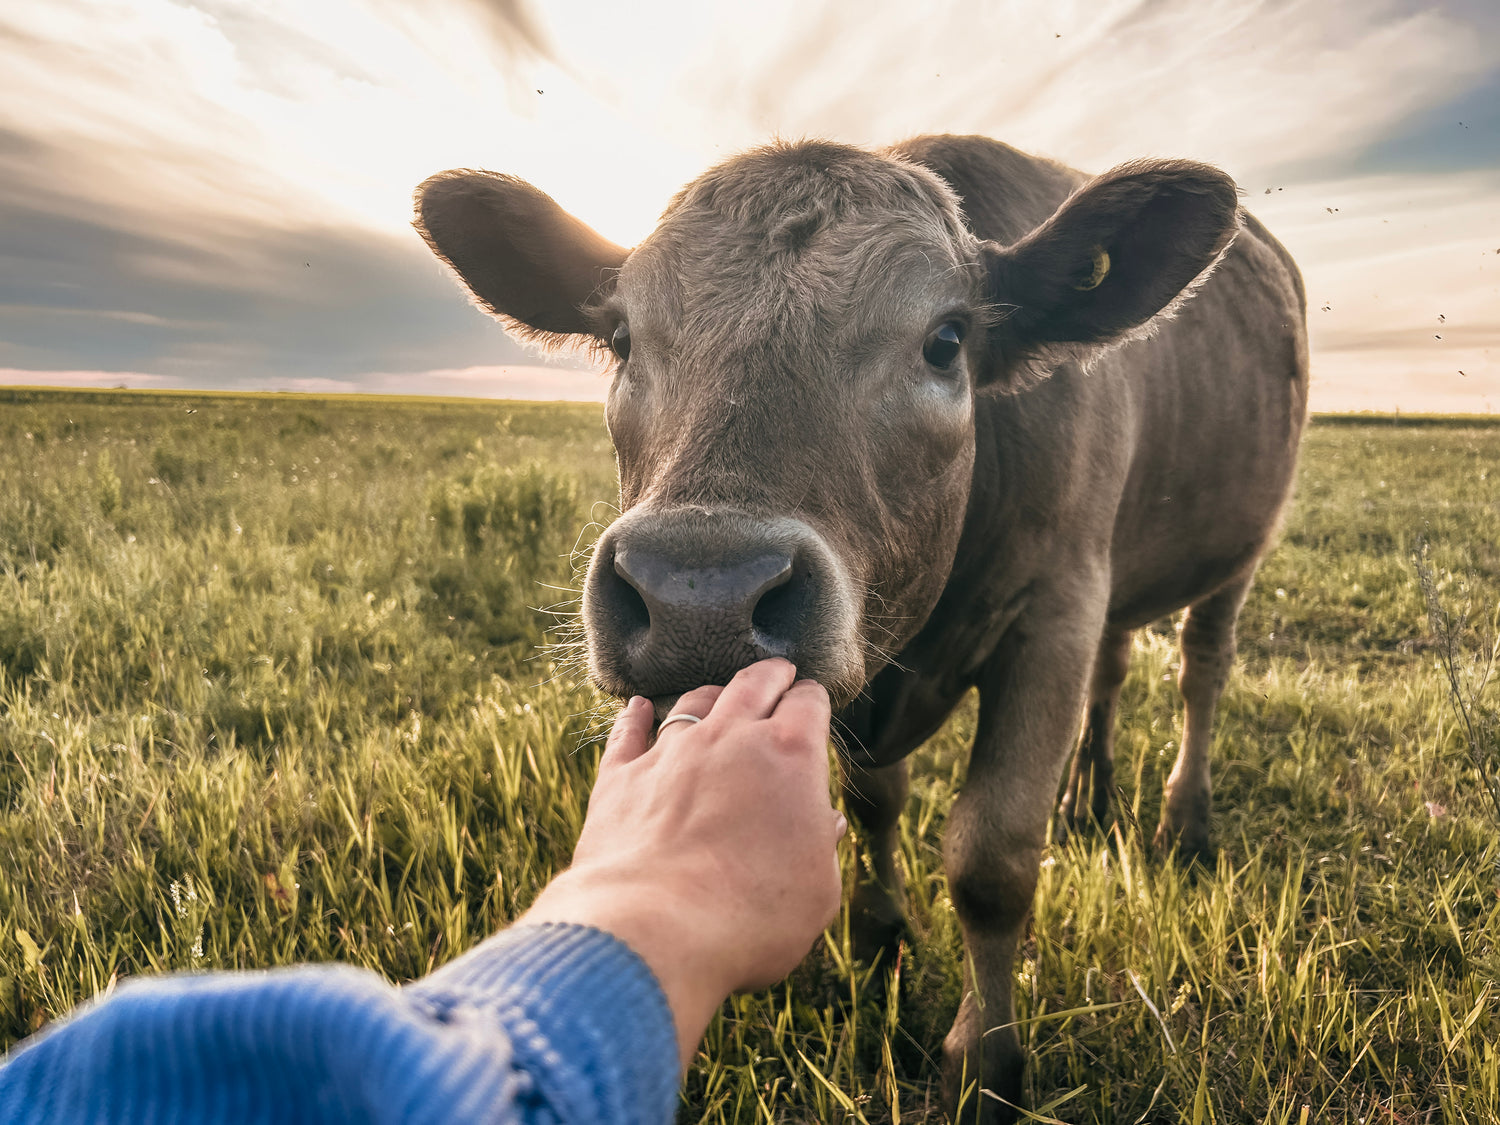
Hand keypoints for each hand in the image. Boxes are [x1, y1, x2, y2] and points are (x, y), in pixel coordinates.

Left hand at [521, 659, 843, 1067]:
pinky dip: (634, 716)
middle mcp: (729, 737)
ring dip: (713, 693)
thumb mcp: (816, 891)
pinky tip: (636, 707)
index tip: (813, 701)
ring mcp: (670, 752)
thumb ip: (821, 847)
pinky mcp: (621, 777)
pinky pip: (628, 732)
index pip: (809, 703)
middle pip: (754, 683)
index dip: (814, 699)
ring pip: (694, 700)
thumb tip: (824, 823)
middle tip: (779, 670)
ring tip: (720, 692)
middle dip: (771, 674)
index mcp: (790, 755)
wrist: (654, 929)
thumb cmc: (751, 917)